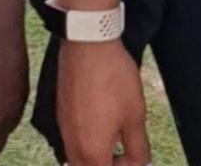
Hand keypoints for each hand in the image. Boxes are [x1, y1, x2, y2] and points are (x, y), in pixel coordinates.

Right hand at [57, 39, 149, 165]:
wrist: (88, 45)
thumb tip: (140, 163)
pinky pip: (70, 140)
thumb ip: (138, 148)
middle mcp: (72, 144)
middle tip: (126, 155)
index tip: (137, 157)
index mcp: (92, 151)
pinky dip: (85, 142)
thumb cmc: (114, 80)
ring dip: (94, 156)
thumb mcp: (136, 117)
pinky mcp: (60, 111)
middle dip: (106, 165)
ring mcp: (63, 127)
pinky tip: (100, 124)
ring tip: (115, 140)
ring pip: (75, 157)